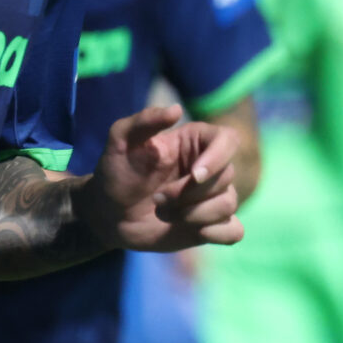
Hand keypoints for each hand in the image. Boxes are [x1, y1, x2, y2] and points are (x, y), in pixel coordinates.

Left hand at [81, 105, 244, 254]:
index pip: (229, 140)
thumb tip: (176, 109)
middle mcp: (209, 168)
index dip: (218, 157)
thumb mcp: (120, 140)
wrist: (108, 213)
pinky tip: (191, 231)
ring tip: (162, 213)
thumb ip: (144, 120)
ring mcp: (212, 198)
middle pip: (226, 176)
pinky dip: (217, 233)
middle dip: (188, 193)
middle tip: (156, 198)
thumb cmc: (116, 171)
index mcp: (195, 142)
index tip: (194, 174)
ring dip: (192, 214)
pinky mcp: (212, 226)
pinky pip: (234, 231)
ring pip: (229, 205)